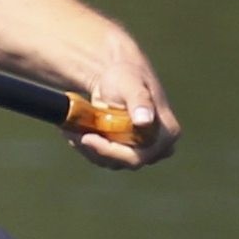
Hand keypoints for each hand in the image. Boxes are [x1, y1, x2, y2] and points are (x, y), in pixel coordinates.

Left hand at [69, 38, 178, 170]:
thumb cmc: (127, 76)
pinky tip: (75, 132)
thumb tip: (144, 121)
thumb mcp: (131, 85)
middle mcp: (158, 146)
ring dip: (88, 148)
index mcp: (167, 132)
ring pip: (112, 162)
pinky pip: (105, 158)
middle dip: (96, 150)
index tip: (87, 137)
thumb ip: (139, 100)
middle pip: (125, 162)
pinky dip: (88, 147)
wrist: (116, 76)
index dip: (111, 151)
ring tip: (71, 129)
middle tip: (73, 135)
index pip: (139, 156)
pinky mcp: (126, 151)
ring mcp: (143, 150)